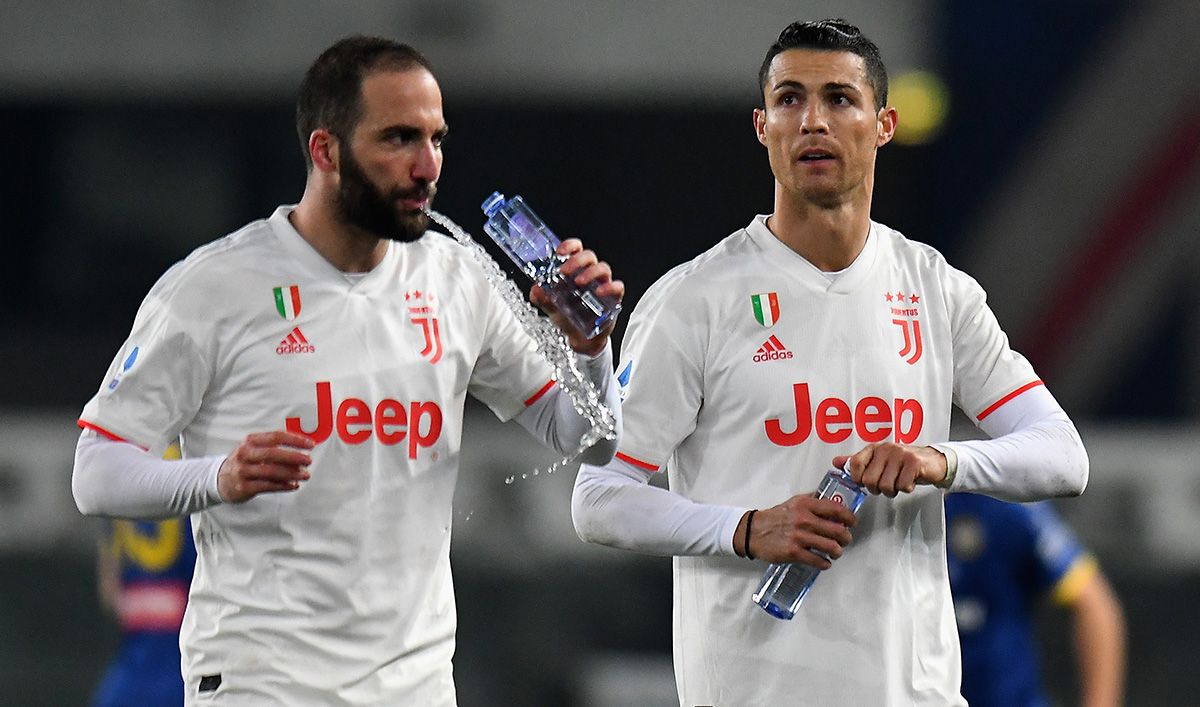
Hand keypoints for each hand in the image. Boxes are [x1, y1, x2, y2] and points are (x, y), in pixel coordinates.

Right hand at [217, 431, 315, 502]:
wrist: (219, 479)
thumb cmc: (244, 462)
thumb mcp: (254, 449)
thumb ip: (275, 447)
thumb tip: (302, 449)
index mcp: (250, 441)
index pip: (275, 436)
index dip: (295, 440)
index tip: (310, 444)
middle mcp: (245, 454)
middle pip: (273, 454)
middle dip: (294, 457)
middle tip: (308, 460)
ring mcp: (243, 471)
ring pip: (271, 472)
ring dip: (292, 473)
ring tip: (305, 475)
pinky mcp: (243, 487)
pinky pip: (268, 486)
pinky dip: (283, 486)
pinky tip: (294, 485)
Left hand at [529, 238, 623, 356]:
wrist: (579, 338)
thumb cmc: (567, 316)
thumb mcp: (550, 306)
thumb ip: (541, 297)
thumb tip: (536, 289)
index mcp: (575, 270)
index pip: (576, 249)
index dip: (570, 246)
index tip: (560, 252)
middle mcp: (590, 274)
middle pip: (589, 256)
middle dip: (577, 260)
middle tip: (564, 271)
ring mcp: (603, 284)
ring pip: (603, 268)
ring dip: (591, 272)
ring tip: (579, 282)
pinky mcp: (613, 298)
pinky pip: (617, 287)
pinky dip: (610, 287)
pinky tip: (600, 292)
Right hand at [740, 494, 856, 566]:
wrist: (754, 531)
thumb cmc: (776, 517)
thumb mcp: (794, 502)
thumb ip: (813, 500)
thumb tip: (833, 499)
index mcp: (806, 504)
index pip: (836, 509)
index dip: (849, 518)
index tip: (852, 523)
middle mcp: (804, 519)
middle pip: (838, 530)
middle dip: (846, 538)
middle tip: (845, 540)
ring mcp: (799, 536)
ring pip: (831, 547)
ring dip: (838, 552)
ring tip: (836, 552)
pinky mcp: (793, 552)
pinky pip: (818, 560)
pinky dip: (825, 563)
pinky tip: (824, 562)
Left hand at [833, 443, 947, 496]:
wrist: (932, 461)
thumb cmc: (904, 463)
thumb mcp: (879, 461)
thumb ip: (858, 462)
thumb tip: (836, 462)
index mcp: (874, 448)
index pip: (854, 464)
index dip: (858, 479)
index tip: (866, 482)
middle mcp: (886, 449)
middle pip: (870, 480)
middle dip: (878, 489)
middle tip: (887, 484)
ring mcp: (900, 454)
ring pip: (886, 486)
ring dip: (893, 490)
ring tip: (899, 482)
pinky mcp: (914, 463)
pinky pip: (902, 486)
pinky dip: (906, 489)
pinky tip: (910, 481)